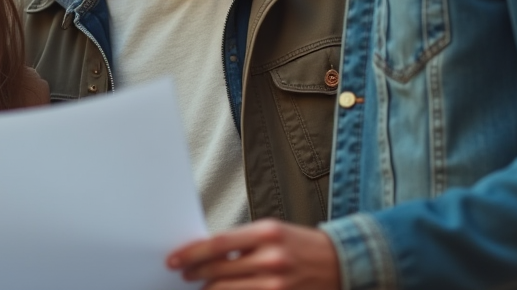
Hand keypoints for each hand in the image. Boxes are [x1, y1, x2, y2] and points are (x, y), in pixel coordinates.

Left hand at [166, 219, 340, 289]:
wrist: (341, 262)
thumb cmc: (302, 244)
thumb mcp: (272, 232)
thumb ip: (242, 242)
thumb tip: (208, 253)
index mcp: (266, 233)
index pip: (218, 244)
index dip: (192, 253)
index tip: (176, 259)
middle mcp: (271, 258)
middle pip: (218, 270)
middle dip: (195, 273)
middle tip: (182, 273)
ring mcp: (276, 284)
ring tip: (200, 286)